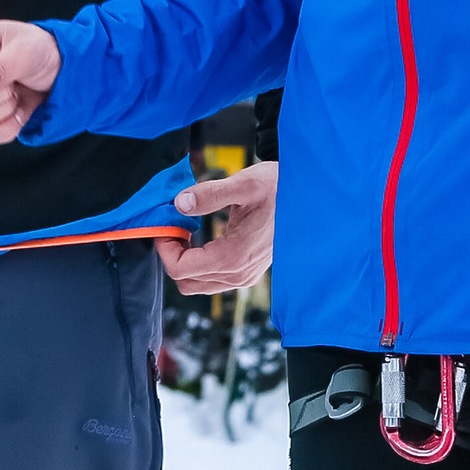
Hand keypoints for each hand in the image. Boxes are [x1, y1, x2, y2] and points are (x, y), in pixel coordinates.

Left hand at [156, 162, 277, 293]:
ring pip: (196, 284)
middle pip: (184, 281)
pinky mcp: (247, 275)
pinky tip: (202, 239)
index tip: (166, 224)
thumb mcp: (244, 184)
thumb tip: (179, 203)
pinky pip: (211, 281)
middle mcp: (238, 275)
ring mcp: (243, 278)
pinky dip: (199, 264)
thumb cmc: (277, 189)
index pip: (180, 269)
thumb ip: (209, 194)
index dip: (165, 247)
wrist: (304, 199)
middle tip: (174, 227)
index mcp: (233, 256)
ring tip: (187, 231)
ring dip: (185, 261)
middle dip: (172, 255)